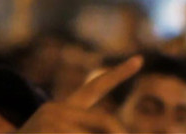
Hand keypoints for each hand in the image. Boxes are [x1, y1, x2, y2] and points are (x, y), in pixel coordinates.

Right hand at [18, 55, 141, 132]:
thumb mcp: (63, 133)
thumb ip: (88, 126)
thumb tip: (118, 129)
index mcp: (63, 109)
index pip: (94, 88)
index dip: (118, 74)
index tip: (139, 59)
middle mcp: (56, 109)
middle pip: (106, 122)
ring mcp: (50, 122)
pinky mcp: (45, 132)